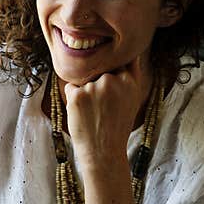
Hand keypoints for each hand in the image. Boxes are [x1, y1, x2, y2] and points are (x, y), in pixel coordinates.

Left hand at [64, 54, 148, 170]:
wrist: (103, 151)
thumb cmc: (117, 126)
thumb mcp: (132, 99)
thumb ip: (131, 75)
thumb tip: (130, 52)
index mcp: (129, 80)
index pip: (115, 64)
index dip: (110, 78)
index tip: (110, 95)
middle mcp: (112, 80)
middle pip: (97, 72)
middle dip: (96, 86)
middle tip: (102, 109)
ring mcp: (94, 87)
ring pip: (83, 80)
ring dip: (84, 93)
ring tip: (93, 113)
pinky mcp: (78, 95)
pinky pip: (70, 88)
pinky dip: (73, 99)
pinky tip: (83, 114)